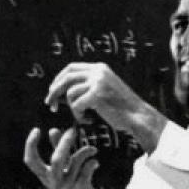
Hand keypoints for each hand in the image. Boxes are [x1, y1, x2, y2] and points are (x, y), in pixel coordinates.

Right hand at [24, 126, 104, 188]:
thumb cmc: (74, 186)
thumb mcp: (64, 169)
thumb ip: (59, 150)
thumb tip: (53, 129)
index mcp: (46, 176)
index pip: (30, 160)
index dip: (30, 145)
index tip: (37, 129)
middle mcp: (54, 182)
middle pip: (56, 159)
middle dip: (64, 142)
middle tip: (72, 130)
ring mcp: (68, 186)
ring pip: (76, 162)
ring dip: (85, 151)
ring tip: (93, 150)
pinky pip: (87, 170)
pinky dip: (92, 162)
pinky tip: (96, 163)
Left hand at [44, 62, 166, 152]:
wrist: (138, 116)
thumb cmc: (121, 108)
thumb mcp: (104, 89)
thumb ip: (87, 85)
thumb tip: (60, 90)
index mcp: (100, 68)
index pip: (70, 68)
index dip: (58, 80)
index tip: (52, 91)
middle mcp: (98, 72)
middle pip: (66, 78)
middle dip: (54, 92)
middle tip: (50, 105)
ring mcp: (98, 82)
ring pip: (70, 94)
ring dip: (72, 108)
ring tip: (83, 116)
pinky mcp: (97, 95)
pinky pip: (76, 105)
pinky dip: (79, 115)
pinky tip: (88, 120)